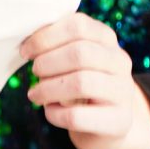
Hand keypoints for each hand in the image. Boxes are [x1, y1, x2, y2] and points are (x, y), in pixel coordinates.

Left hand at [22, 14, 149, 148]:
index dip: (45, 37)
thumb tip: (29, 44)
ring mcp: (123, 92)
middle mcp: (120, 62)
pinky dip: (54, 113)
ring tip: (35, 94)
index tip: (26, 51)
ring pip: (81, 83)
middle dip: (47, 63)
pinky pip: (77, 116)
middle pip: (80, 53)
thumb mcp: (73, 60)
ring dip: (48, 89)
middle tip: (34, 73)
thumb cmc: (80, 85)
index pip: (78, 26)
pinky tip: (50, 111)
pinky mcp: (118, 121)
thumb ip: (56, 46)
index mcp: (107, 39)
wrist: (108, 123)